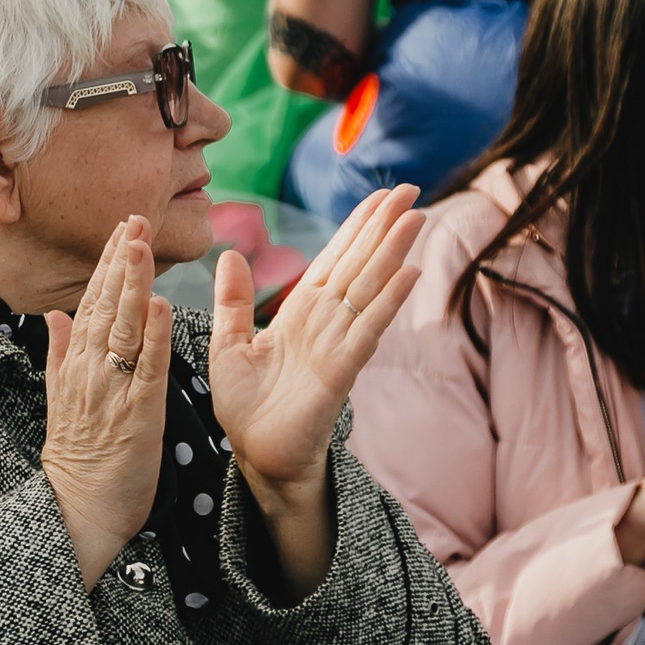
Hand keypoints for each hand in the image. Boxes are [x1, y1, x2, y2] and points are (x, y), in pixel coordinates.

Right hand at [41, 217, 171, 587]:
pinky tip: (158, 306)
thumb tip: (51, 317)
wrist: (76, 508)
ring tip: (140, 245)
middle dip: (120, 259)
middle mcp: (89, 370)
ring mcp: (112, 389)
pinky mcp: (137, 413)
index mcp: (75, 364)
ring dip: (131, 284)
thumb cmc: (78, 459)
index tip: (121, 227)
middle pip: (105, 305)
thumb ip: (58, 353)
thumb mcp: (60, 398)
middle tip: (134, 217)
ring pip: (122, 327)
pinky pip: (145, 368)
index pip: (92, 303)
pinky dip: (151, 336)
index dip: (107, 263)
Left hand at [209, 185, 423, 598]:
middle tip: (411, 189)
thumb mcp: (229, 343)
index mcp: (300, 314)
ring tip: (416, 217)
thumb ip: (234, 300)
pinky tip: (407, 275)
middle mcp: (325, 323)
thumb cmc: (246, 406)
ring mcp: (337, 345)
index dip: (357, 227)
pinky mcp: (340, 372)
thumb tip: (230, 254)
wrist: (255, 456)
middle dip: (384, 227)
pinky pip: (367, 331)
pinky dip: (387, 303)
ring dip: (393, 253)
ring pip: (369, 289)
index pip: (335, 260)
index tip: (380, 195)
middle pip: (361, 265)